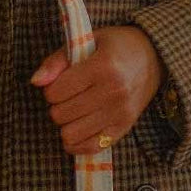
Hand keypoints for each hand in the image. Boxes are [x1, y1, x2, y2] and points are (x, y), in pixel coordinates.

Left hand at [30, 25, 165, 155]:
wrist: (154, 57)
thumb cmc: (115, 48)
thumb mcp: (86, 42)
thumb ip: (56, 61)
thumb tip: (36, 82)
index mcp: (103, 66)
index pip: (56, 92)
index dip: (51, 89)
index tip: (61, 82)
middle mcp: (113, 92)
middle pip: (60, 115)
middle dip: (57, 106)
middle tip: (68, 97)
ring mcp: (119, 113)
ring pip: (70, 134)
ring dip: (66, 125)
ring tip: (75, 111)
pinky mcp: (123, 128)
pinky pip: (90, 148)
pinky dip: (76, 143)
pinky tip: (78, 129)